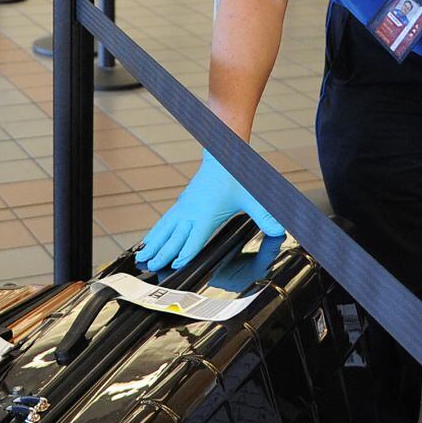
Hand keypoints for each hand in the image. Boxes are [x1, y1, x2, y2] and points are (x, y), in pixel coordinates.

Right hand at [138, 153, 281, 273]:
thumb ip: (266, 216)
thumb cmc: (237, 176)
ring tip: (142, 258)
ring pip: (164, 230)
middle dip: (162, 253)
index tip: (174, 265)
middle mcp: (192, 212)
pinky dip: (154, 233)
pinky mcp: (181, 205)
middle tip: (150, 266)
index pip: (194, 238)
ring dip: (153, 244)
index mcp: (207, 214)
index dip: (185, 253)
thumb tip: (280, 231)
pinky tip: (148, 242)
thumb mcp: (254, 197)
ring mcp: (184, 208)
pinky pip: (164, 222)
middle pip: (174, 237)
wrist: (223, 155)